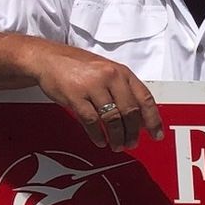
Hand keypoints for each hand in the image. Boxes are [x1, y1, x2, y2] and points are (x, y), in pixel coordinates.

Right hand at [25, 43, 161, 151]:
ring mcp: (92, 86)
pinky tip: (100, 141)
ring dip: (117, 137)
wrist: (48, 59)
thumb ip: (124, 90)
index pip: (145, 98)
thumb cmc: (79, 67)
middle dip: (133, 132)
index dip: (153, 120)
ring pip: (113, 119)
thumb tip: (140, 118)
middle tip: (132, 143)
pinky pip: (91, 122)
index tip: (156, 135)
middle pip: (130, 112)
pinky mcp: (75, 96)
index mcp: (122, 72)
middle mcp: (110, 77)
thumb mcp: (107, 71)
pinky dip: (97, 135)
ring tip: (117, 145)